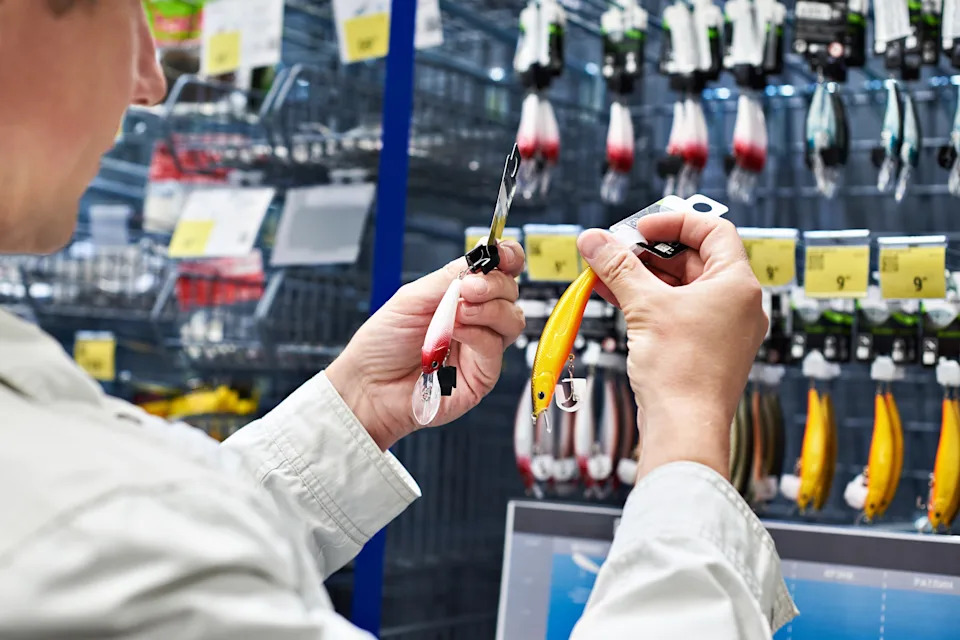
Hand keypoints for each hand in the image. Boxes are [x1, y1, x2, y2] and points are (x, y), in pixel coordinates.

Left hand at [326, 242, 525, 449]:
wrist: (367, 384)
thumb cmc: (383, 343)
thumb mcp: (412, 298)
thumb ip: (448, 278)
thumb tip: (479, 260)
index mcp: (463, 296)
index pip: (501, 272)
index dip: (508, 258)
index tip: (501, 253)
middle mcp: (478, 320)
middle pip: (511, 293)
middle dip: (494, 284)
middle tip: (469, 287)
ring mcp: (482, 348)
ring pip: (512, 320)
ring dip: (488, 309)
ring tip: (458, 311)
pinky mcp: (482, 376)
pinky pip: (493, 347)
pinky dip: (476, 334)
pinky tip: (455, 331)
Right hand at [577, 212, 766, 480]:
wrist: (684, 429)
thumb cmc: (683, 374)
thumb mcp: (645, 307)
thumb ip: (617, 267)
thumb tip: (595, 240)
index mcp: (738, 285)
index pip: (712, 230)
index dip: (674, 221)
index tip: (640, 228)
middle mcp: (736, 304)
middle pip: (692, 258)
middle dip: (649, 251)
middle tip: (614, 250)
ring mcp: (721, 328)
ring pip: (680, 287)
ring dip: (642, 277)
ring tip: (605, 272)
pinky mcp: (703, 348)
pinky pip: (676, 312)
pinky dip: (648, 301)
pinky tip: (614, 296)